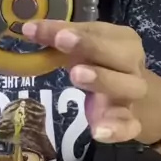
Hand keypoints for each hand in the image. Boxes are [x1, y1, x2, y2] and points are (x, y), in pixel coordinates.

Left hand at [22, 20, 147, 142]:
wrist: (128, 97)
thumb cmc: (100, 64)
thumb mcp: (82, 48)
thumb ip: (58, 37)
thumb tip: (28, 28)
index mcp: (123, 41)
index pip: (101, 33)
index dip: (79, 32)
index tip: (57, 33)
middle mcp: (132, 66)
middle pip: (122, 56)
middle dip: (93, 47)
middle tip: (63, 42)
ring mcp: (132, 96)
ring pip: (128, 87)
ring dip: (103, 79)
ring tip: (76, 75)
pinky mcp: (129, 122)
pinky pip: (129, 126)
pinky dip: (116, 129)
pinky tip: (98, 132)